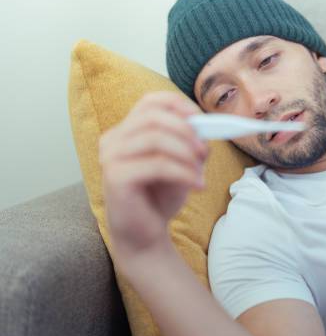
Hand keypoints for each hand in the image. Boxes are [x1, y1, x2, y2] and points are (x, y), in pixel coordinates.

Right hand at [99, 91, 207, 255]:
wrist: (144, 234)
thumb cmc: (160, 196)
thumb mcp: (182, 163)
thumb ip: (190, 143)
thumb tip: (204, 129)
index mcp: (127, 131)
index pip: (150, 101)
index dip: (179, 105)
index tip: (202, 120)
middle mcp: (113, 140)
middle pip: (153, 117)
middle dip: (186, 130)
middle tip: (205, 151)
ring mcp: (110, 157)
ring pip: (155, 138)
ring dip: (186, 154)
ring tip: (201, 173)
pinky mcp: (115, 177)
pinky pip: (157, 165)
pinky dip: (184, 172)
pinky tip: (198, 185)